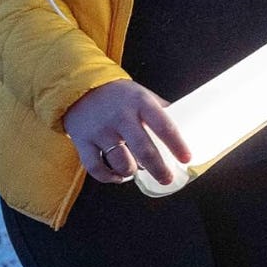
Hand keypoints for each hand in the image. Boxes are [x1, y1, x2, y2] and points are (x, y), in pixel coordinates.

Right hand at [62, 79, 191, 185]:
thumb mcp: (142, 95)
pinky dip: (109, 177)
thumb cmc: (118, 95)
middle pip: (144, 150)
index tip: (186, 158)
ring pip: (122, 162)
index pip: (164, 126)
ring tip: (137, 169)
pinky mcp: (83, 142)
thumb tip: (185, 126)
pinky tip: (117, 175)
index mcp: (140, 103)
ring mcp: (101, 130)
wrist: (80, 88)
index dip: (177, 144)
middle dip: (158, 169)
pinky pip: (97, 168)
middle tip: (167, 178)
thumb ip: (160, 111)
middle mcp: (121, 117)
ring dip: (132, 171)